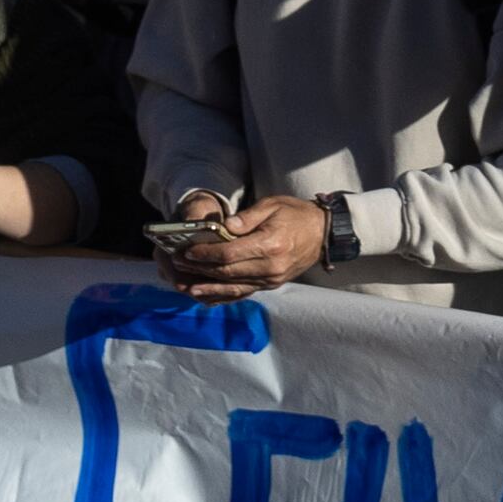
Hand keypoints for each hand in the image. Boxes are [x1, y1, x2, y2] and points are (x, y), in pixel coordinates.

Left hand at [160, 186, 325, 297]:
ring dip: (210, 286)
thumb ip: (247, 217)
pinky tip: (209, 296)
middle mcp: (271, 266)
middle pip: (229, 272)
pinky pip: (245, 292)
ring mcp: (272, 279)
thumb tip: (225, 227)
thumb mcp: (272, 205)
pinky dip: (225, 295)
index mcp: (271, 244)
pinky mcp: (272, 284)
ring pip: (234, 286)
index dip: (207, 254)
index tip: (188, 251)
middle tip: (179, 265)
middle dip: (202, 269)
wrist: (323, 233)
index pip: (231, 253)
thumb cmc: (296, 214)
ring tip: (188, 286)